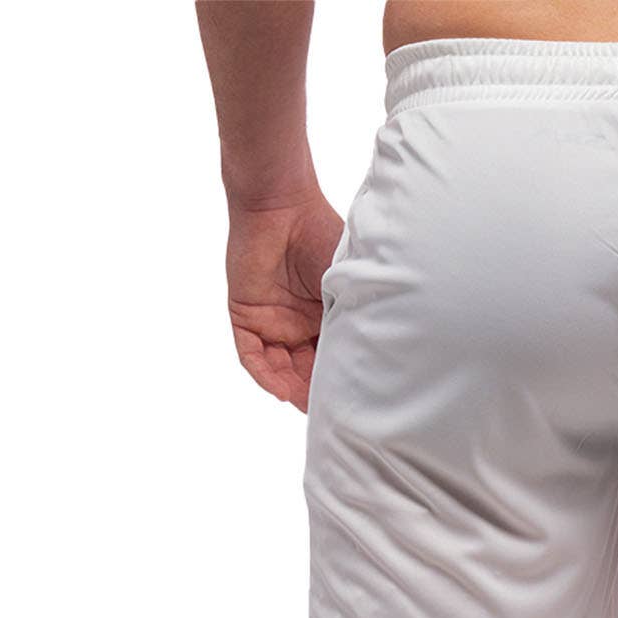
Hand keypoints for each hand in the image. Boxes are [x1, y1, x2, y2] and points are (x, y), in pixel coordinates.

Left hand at [224, 192, 343, 411]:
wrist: (283, 204)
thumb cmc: (324, 235)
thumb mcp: (348, 286)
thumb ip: (354, 319)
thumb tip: (372, 362)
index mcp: (325, 317)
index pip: (332, 360)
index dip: (340, 382)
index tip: (356, 404)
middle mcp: (298, 325)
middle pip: (305, 372)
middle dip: (316, 394)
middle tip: (332, 413)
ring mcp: (270, 322)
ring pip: (278, 369)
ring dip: (290, 390)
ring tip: (306, 406)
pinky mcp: (245, 315)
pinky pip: (251, 355)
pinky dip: (264, 374)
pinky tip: (279, 390)